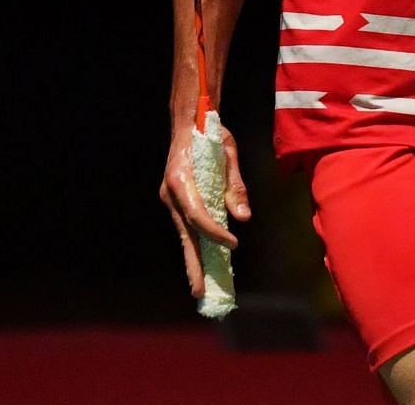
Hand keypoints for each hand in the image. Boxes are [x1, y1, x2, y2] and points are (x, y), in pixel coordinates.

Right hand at [157, 118, 250, 299]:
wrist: (189, 121)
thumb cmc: (210, 134)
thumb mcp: (229, 153)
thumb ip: (235, 186)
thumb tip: (243, 218)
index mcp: (181, 178)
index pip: (197, 214)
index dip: (214, 232)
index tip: (233, 243)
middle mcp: (171, 191)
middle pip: (184, 232)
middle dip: (193, 263)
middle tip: (199, 292)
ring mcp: (171, 198)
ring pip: (184, 233)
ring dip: (192, 260)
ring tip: (199, 287)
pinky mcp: (176, 201)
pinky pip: (186, 227)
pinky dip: (195, 245)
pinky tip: (201, 263)